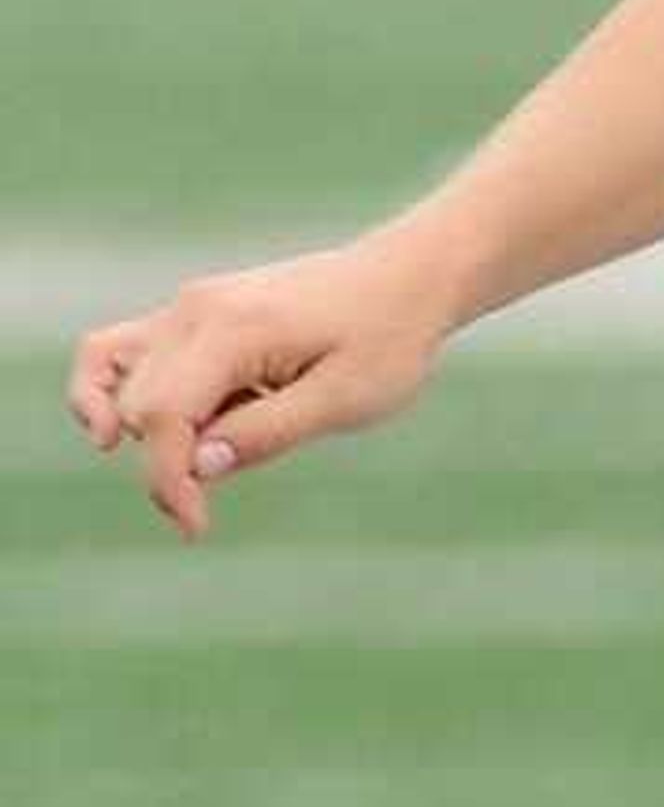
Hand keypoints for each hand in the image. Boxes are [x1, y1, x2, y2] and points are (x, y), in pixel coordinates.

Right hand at [65, 241, 452, 541]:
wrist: (406, 280)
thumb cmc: (387, 339)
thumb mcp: (345, 399)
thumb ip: (267, 434)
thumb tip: (198, 467)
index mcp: (233, 329)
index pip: (163, 414)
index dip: (167, 480)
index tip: (194, 527)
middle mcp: (195, 309)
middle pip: (137, 403)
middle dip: (166, 461)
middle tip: (223, 490)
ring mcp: (189, 306)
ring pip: (114, 374)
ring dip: (141, 427)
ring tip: (207, 450)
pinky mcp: (193, 313)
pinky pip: (122, 351)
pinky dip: (123, 394)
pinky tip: (148, 431)